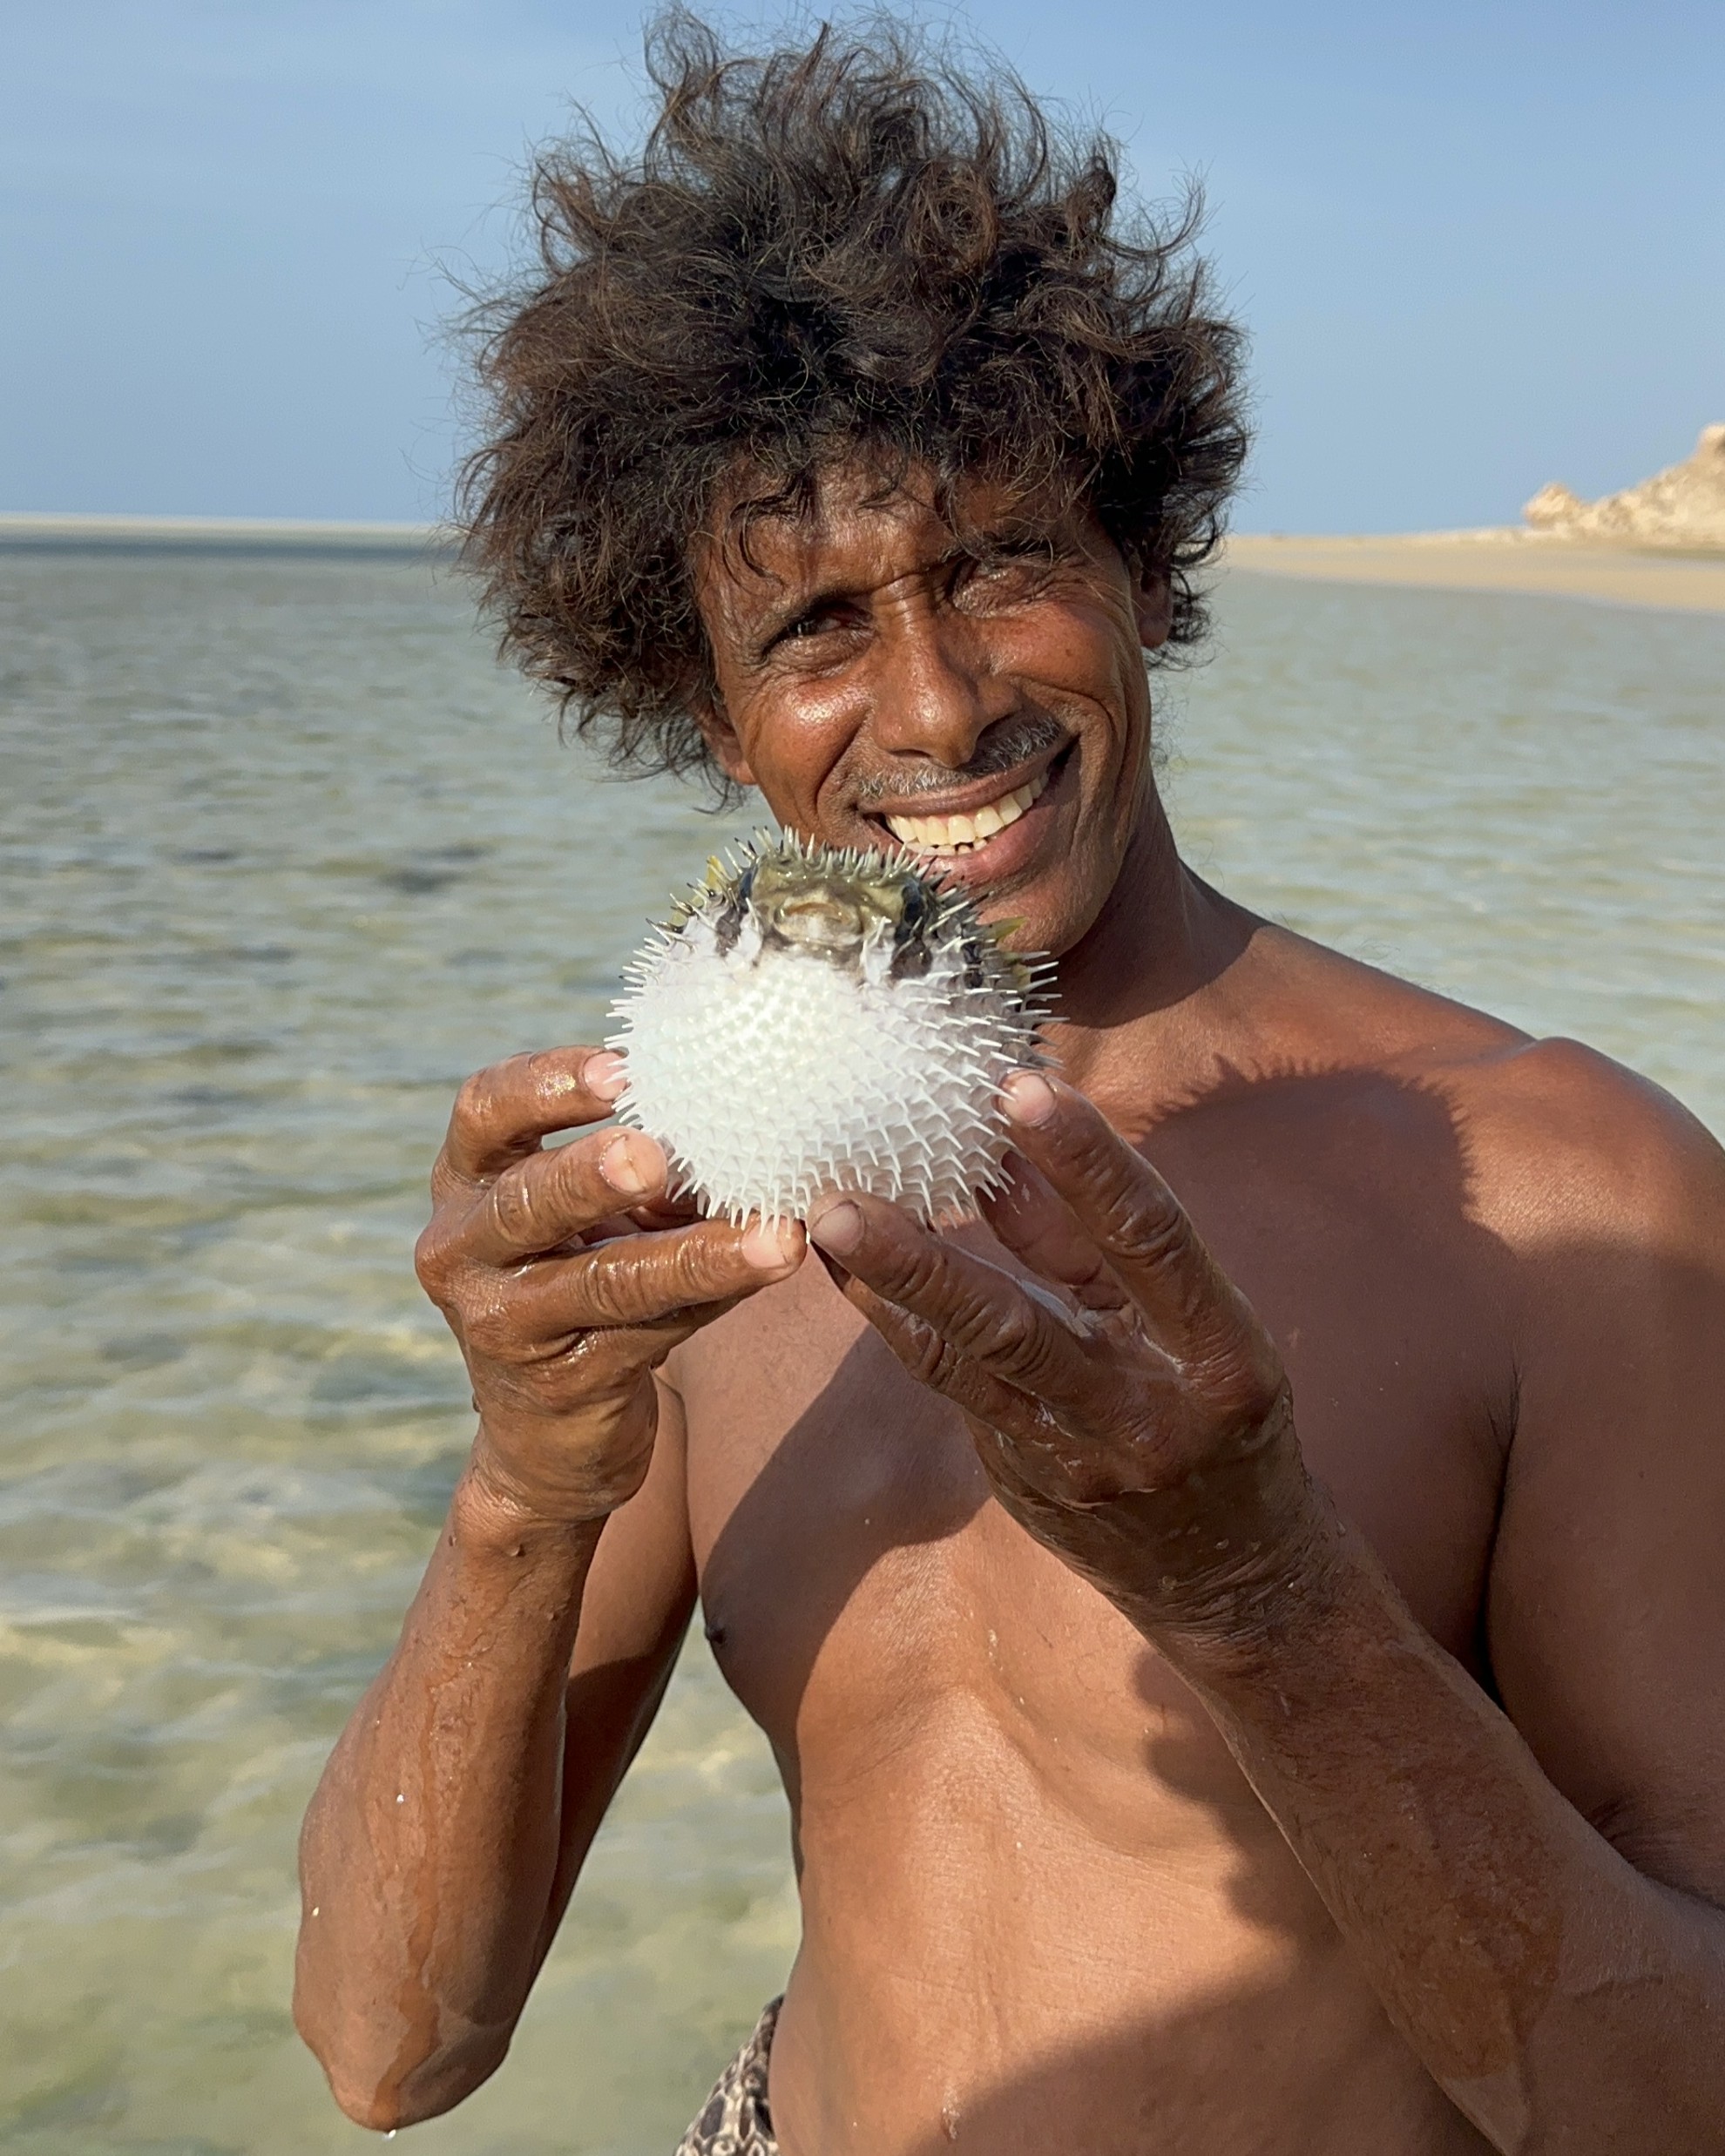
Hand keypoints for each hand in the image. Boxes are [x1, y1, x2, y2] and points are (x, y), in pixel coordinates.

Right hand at [415, 1047, 803, 1526]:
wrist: (550, 1429)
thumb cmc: (581, 1276)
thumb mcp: (591, 1214)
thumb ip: (646, 1166)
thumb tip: (752, 1115)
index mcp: (468, 1180)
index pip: (483, 1111)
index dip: (545, 1083)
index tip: (622, 1069)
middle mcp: (462, 1249)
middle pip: (523, 1202)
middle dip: (590, 1176)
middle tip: (653, 1155)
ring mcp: (503, 1325)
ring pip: (604, 1282)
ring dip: (697, 1256)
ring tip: (776, 1238)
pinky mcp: (559, 1385)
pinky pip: (648, 1334)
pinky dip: (717, 1297)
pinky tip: (772, 1270)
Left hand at [807, 1072, 1320, 1632]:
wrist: (1234, 1576)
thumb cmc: (1220, 1415)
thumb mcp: (1196, 1324)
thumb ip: (1099, 1245)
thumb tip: (1008, 1148)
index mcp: (1221, 1354)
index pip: (1150, 1238)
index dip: (1087, 1160)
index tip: (1020, 1085)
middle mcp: (1145, 1413)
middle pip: (1020, 1323)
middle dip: (925, 1259)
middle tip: (844, 1199)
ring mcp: (1078, 1459)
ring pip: (965, 1365)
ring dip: (888, 1290)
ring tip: (824, 1224)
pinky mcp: (1027, 1483)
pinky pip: (953, 1391)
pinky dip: (899, 1327)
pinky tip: (852, 1275)